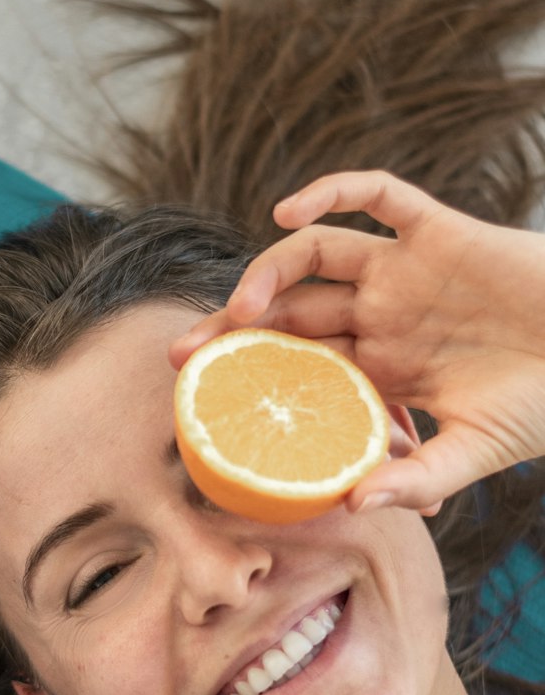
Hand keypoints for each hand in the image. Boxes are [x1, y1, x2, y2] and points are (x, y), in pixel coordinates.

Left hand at [169, 170, 544, 514]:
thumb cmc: (544, 408)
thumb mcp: (476, 451)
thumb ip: (417, 477)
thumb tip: (353, 503)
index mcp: (382, 369)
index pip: (299, 367)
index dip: (252, 377)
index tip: (200, 402)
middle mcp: (383, 317)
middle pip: (290, 313)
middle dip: (233, 329)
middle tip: (184, 357)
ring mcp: (407, 272)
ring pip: (319, 254)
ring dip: (269, 270)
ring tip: (240, 306)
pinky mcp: (439, 231)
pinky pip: (380, 195)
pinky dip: (335, 191)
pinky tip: (289, 210)